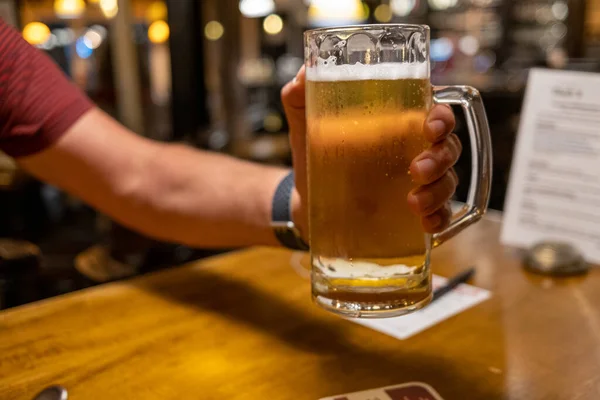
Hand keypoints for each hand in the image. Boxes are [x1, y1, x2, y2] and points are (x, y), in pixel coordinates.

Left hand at [281, 67, 459, 234]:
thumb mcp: (305, 119)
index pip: (436, 110)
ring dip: (439, 191)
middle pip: (449, 147)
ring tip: (414, 203)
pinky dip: (440, 219)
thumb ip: (301, 94)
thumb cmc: (314, 149)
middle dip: (441, 158)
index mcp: (399, 120)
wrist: (305, 198)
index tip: (430, 127)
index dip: (443, 117)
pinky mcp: (412, 211)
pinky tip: (426, 224)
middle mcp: (415, 148)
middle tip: (416, 170)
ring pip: (449, 181)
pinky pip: (440, 214)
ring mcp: (417, 182)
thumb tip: (304, 73)